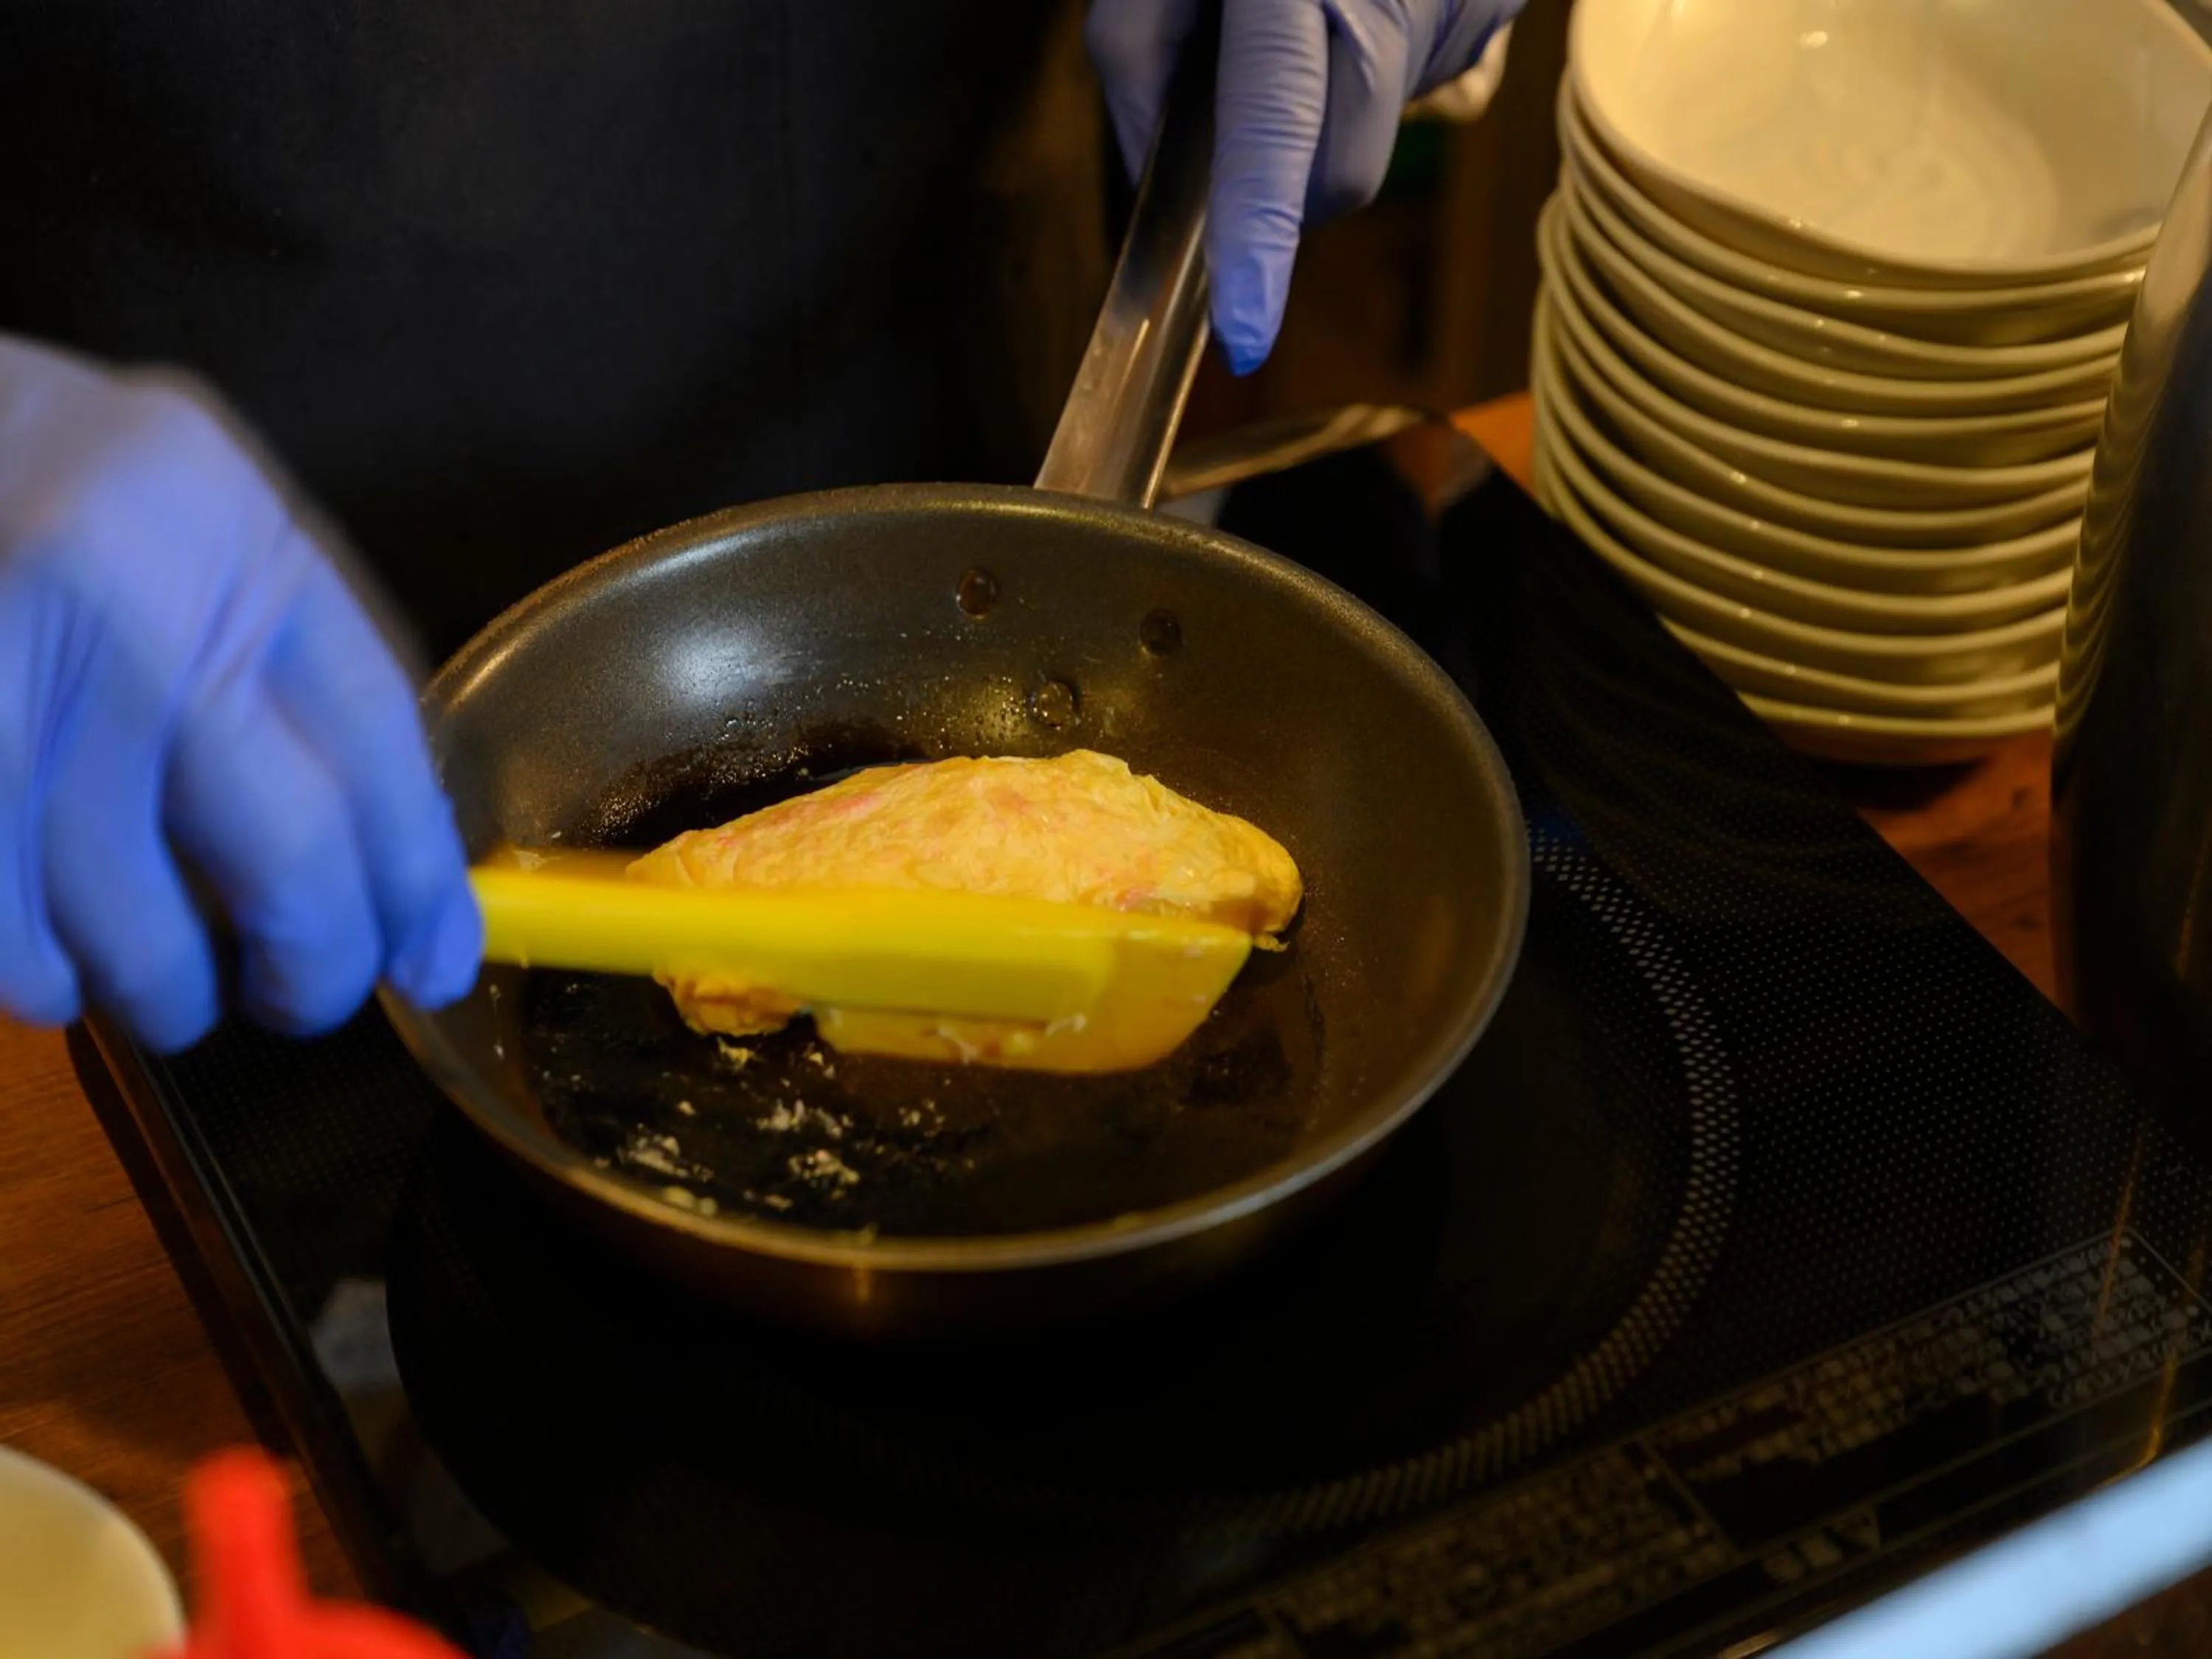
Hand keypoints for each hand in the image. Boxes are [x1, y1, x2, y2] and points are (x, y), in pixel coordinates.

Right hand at [0, 335, 479, 1051]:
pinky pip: (12, 940)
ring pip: (142, 930)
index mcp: (231, 538)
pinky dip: (41, 979)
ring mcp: (10, 691)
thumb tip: (391, 864)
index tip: (436, 961)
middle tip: (301, 997)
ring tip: (163, 985)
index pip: (381, 740)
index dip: (420, 875)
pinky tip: (49, 968)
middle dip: (316, 968)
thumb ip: (282, 663)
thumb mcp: (183, 520)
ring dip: (167, 992)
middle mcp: (134, 610)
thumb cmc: (22, 480)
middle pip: (294, 854)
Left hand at [1089, 0, 1522, 371]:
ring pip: (1385, 127)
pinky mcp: (1504, 2)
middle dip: (1289, 179)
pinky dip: (1384, 53)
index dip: (1257, 243)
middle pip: (1342, 175)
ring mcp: (1469, 3)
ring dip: (1338, 98)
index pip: (1276, 135)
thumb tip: (1157, 175)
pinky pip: (1431, 74)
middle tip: (1252, 100)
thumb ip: (1138, 53)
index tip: (1244, 332)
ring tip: (1313, 4)